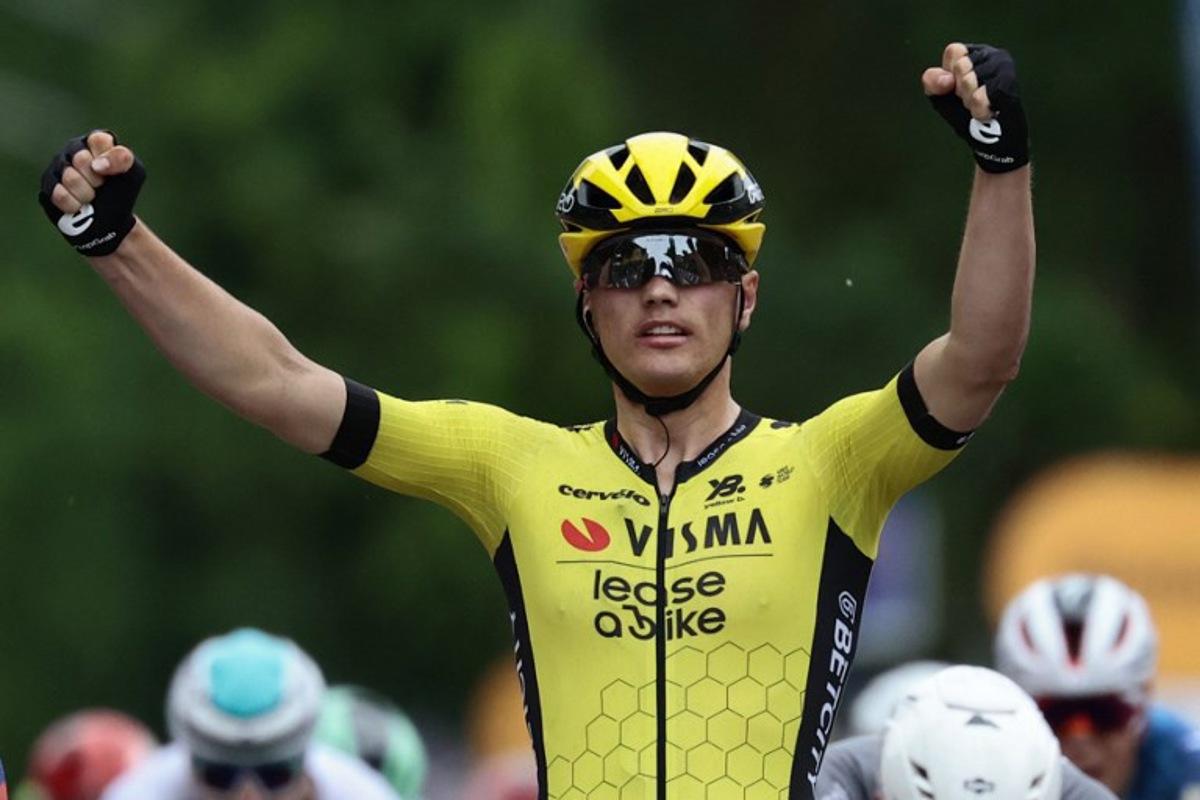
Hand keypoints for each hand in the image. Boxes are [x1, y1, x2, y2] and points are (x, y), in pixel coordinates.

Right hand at [38, 130, 145, 255]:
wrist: (110, 223)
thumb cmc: (121, 194)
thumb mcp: (133, 173)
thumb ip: (122, 159)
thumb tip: (97, 165)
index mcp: (94, 143)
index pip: (98, 141)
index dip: (108, 161)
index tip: (112, 173)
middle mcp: (73, 151)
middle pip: (81, 159)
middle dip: (96, 180)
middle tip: (101, 187)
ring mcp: (57, 168)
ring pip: (69, 177)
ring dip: (86, 194)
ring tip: (90, 198)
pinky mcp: (47, 187)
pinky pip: (58, 194)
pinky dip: (74, 205)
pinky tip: (78, 206)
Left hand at [923, 43, 1028, 172]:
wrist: (989, 140)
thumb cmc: (966, 114)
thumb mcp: (940, 96)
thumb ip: (932, 81)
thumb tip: (947, 80)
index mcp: (977, 53)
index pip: (954, 51)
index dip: (950, 74)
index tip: (958, 88)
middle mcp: (993, 55)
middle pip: (961, 66)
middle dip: (960, 90)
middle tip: (970, 100)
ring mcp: (1004, 69)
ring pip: (969, 81)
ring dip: (969, 102)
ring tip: (980, 106)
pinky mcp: (1009, 86)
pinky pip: (980, 97)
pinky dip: (978, 110)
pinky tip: (987, 113)